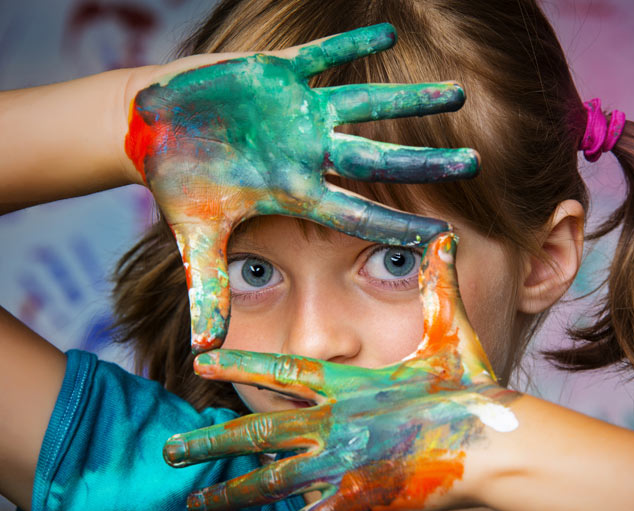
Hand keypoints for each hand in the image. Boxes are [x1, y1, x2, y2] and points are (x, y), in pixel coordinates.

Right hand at [124, 23, 479, 351]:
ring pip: (365, 104)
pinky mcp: (277, 73)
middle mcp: (307, 153)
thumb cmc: (179, 182)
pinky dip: (351, 43)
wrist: (154, 131)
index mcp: (294, 191)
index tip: (444, 236)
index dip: (399, 224)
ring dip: (410, 99)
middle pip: (379, 160)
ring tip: (458, 91)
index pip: (357, 212)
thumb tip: (204, 350)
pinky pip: (322, 54)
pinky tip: (388, 34)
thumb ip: (207, 285)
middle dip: (427, 162)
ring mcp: (298, 113)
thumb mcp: (195, 234)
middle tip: (476, 162)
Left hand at [163, 232, 520, 510]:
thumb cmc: (471, 385)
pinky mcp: (360, 501)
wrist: (493, 441)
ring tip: (193, 505)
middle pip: (258, 433)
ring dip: (230, 494)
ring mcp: (342, 464)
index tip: (199, 364)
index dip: (237, 365)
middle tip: (168, 450)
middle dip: (209, 441)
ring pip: (271, 482)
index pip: (280, 371)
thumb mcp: (450, 330)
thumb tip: (445, 236)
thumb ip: (438, 285)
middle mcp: (334, 423)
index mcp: (349, 384)